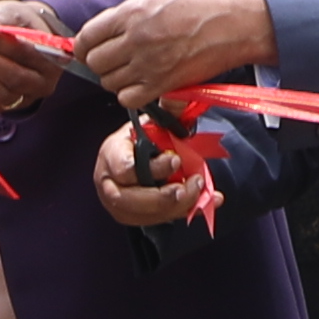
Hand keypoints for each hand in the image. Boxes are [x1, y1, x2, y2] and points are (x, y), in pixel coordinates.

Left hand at [0, 0, 88, 116]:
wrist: (18, 31)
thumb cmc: (19, 23)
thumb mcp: (11, 11)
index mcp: (54, 57)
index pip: (28, 54)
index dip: (1, 44)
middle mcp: (43, 82)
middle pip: (15, 78)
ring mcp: (24, 97)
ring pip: (1, 94)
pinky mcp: (2, 106)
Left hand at [77, 0, 273, 108]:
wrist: (234, 23)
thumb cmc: (199, 7)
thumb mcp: (155, 0)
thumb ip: (125, 18)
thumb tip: (101, 35)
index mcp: (131, 13)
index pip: (86, 37)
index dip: (84, 46)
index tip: (89, 50)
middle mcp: (135, 39)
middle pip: (95, 62)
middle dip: (101, 63)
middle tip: (116, 60)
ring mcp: (148, 64)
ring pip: (109, 83)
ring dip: (116, 80)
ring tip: (133, 71)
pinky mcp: (162, 85)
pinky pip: (128, 99)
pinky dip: (130, 95)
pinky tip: (142, 85)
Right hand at [93, 118, 216, 230]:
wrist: (134, 153)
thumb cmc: (142, 137)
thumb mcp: (152, 122)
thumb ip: (166, 112)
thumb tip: (180, 98)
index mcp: (111, 153)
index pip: (124, 166)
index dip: (152, 167)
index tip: (176, 160)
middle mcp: (109, 181)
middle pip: (129, 198)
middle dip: (163, 196)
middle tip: (193, 183)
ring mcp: (118, 203)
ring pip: (143, 215)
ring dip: (176, 206)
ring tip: (200, 191)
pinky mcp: (132, 216)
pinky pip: (157, 221)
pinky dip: (185, 212)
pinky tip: (208, 201)